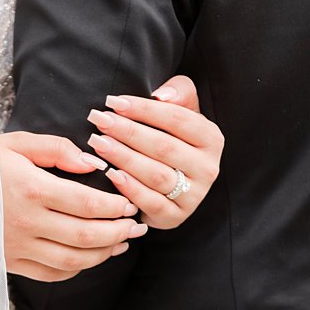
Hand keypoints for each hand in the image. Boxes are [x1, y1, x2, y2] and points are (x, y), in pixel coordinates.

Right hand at [0, 131, 145, 281]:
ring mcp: (17, 246)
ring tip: (120, 243)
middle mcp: (26, 222)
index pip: (88, 204)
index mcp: (31, 189)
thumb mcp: (17, 143)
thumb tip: (95, 163)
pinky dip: (75, 269)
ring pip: (72, 260)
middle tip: (137, 227)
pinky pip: (50, 273)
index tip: (130, 203)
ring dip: (103, 254)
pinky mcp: (8, 261)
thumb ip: (58, 150)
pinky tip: (88, 257)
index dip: (116, 206)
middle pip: (86, 236)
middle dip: (119, 232)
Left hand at [84, 75, 223, 228]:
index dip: (144, 109)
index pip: (177, 119)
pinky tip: (110, 174)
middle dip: (128, 132)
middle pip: (164, 146)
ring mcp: (194, 195)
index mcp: (211, 139)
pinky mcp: (176, 217)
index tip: (113, 101)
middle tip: (99, 120)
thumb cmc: (170, 140)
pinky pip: (151, 202)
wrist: (171, 187)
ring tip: (98, 143)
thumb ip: (179, 93)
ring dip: (124, 158)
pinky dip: (130, 188)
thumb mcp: (182, 112)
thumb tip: (161, 95)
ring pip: (156, 174)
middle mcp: (208, 168)